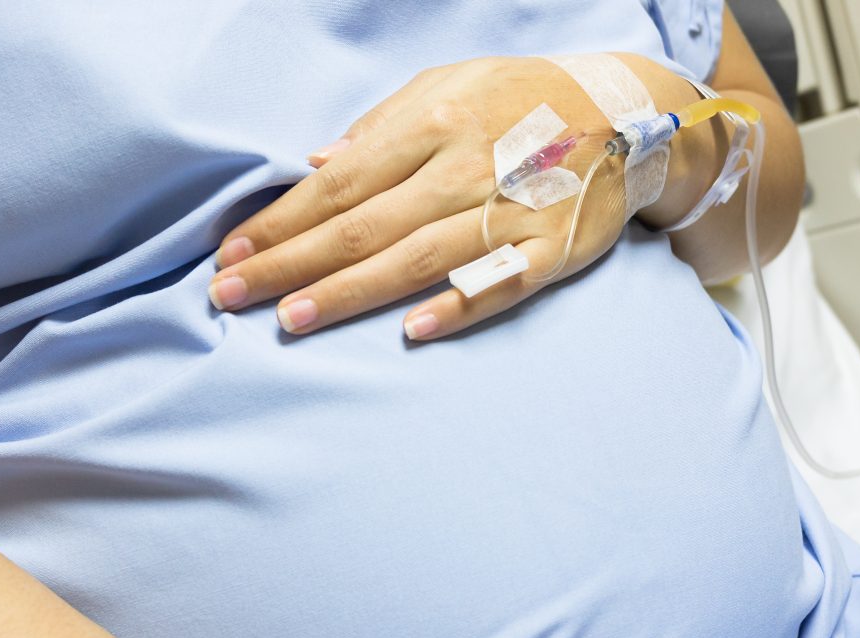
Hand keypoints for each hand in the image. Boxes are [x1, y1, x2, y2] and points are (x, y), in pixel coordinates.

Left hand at [209, 56, 689, 339]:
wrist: (629, 112)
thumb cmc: (522, 98)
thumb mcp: (449, 85)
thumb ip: (382, 127)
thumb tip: (316, 163)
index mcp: (432, 125)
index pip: (338, 183)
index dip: (279, 221)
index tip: (230, 254)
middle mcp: (464, 167)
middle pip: (363, 225)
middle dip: (290, 263)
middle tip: (230, 297)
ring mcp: (510, 209)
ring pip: (417, 257)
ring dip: (350, 292)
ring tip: (291, 320)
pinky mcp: (552, 248)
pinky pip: (502, 282)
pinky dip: (460, 305)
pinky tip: (414, 330)